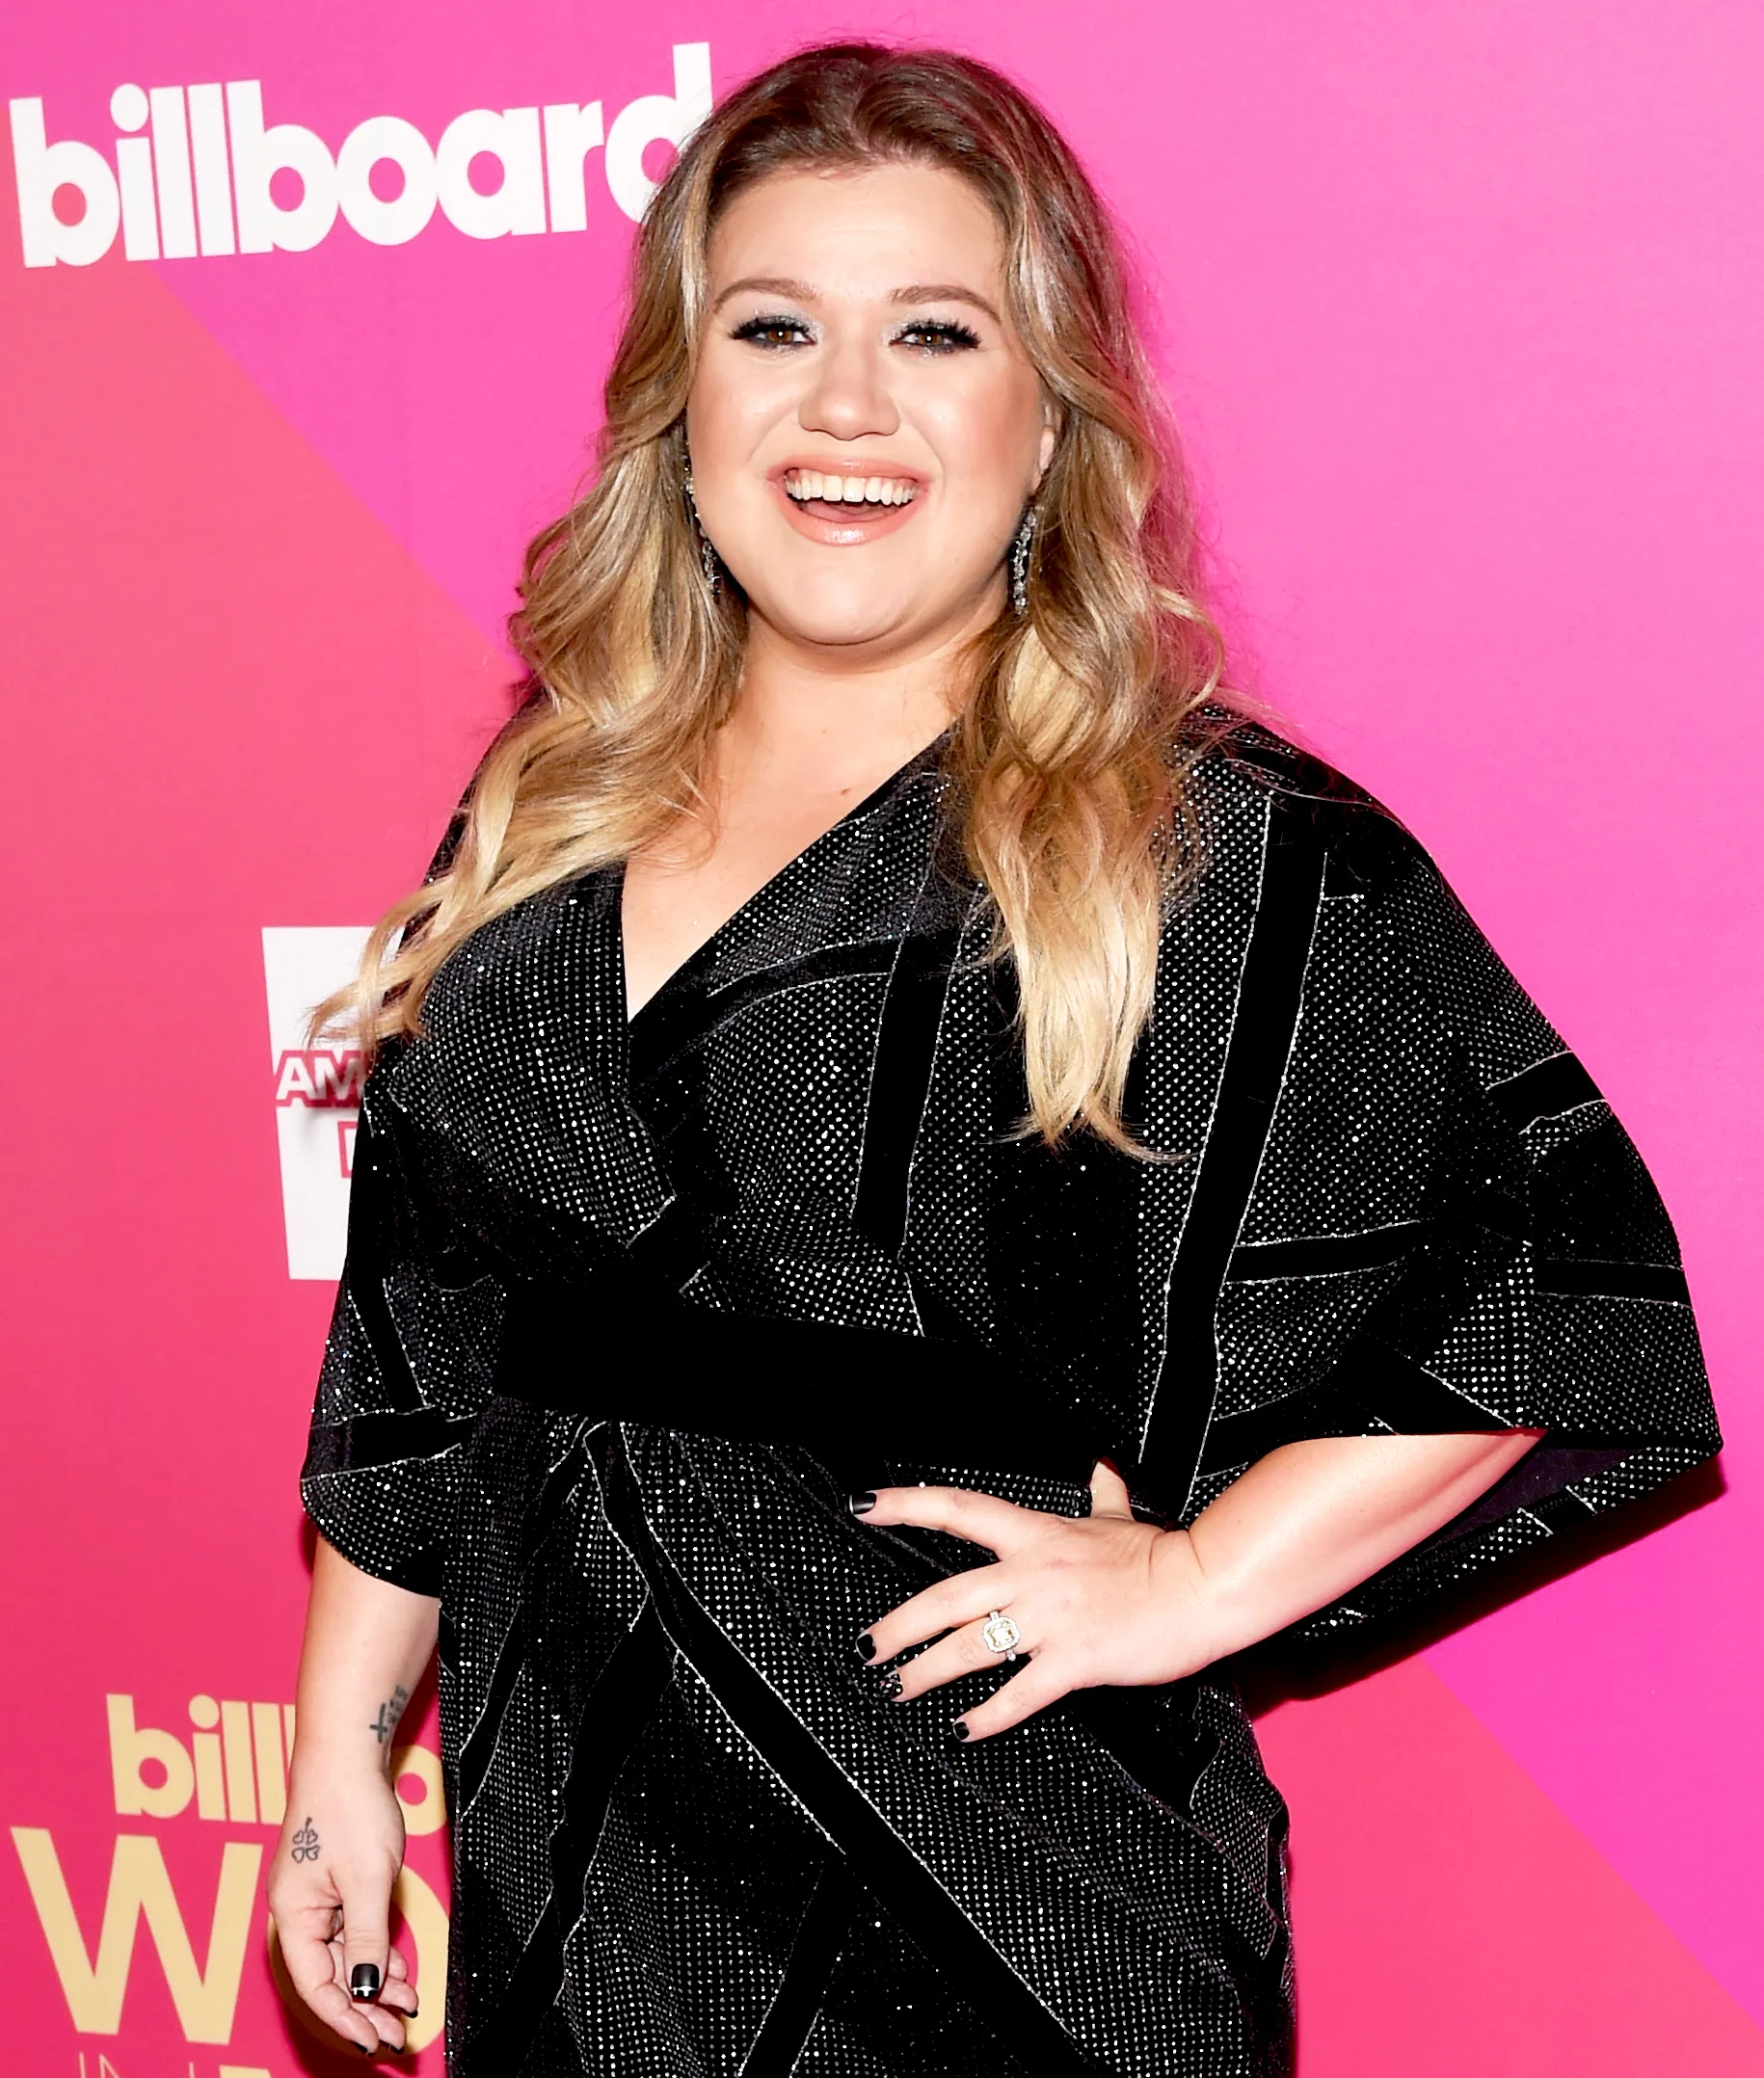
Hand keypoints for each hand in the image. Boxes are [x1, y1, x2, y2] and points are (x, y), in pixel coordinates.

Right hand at [266, 1763, 418, 2055]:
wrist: (347, 1753)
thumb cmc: (348, 1808)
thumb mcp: (366, 1879)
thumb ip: (365, 1936)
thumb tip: (365, 1989)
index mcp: (294, 1914)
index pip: (316, 1986)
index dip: (346, 2018)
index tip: (375, 2040)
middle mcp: (299, 1911)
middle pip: (330, 1976)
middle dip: (365, 2008)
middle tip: (398, 2035)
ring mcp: (317, 1896)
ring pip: (344, 1955)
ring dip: (374, 1983)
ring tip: (406, 2006)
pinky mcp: (335, 1881)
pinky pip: (352, 1930)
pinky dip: (375, 1951)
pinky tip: (396, 1970)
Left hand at [851, 1458, 1217, 1741]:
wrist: (1201, 1587)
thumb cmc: (1161, 1556)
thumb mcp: (1119, 1516)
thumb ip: (1102, 1492)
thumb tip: (1102, 1468)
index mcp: (1036, 1534)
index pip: (958, 1509)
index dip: (906, 1504)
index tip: (866, 1505)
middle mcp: (1032, 1574)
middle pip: (945, 1596)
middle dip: (898, 1624)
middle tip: (868, 1645)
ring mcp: (1049, 1619)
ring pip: (969, 1647)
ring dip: (926, 1672)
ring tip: (899, 1688)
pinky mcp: (1073, 1661)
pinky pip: (1018, 1693)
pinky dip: (985, 1716)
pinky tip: (963, 1727)